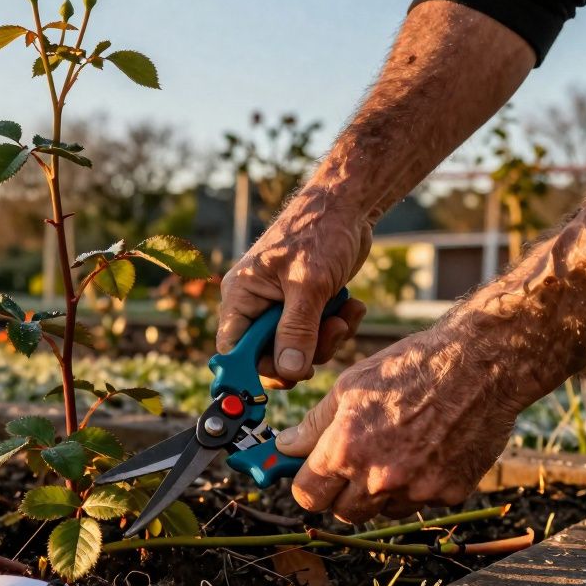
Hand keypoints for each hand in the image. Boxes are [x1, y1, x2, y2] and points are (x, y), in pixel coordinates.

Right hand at [217, 186, 368, 384]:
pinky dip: (338, 327)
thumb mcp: (308, 284)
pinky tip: (352, 306)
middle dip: (304, 352)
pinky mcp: (307, 307)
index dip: (255, 370)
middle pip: (270, 356)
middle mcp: (257, 304)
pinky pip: (317, 336)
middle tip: (330, 334)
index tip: (287, 379)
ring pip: (298, 350)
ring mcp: (282, 307)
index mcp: (242, 295)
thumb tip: (289, 372)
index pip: (234, 349)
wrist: (349, 207)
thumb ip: (297, 330)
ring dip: (327, 339)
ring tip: (344, 314)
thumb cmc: (319, 232)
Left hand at [274, 326, 523, 523]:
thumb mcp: (350, 385)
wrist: (480, 364)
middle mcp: (380, 478)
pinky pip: (419, 503)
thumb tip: (285, 447)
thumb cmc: (412, 367)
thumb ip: (314, 425)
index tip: (314, 476)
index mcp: (346, 449)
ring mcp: (417, 490)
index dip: (308, 486)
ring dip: (379, 492)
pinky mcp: (450, 494)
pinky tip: (425, 451)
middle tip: (354, 462)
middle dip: (342, 493)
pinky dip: (416, 486)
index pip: (308, 496)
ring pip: (382, 511)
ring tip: (394, 449)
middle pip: (343, 512)